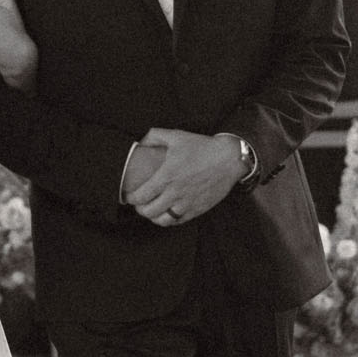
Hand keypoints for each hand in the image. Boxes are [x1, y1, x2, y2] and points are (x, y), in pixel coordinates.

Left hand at [121, 128, 240, 226]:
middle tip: (138, 204)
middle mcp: (175, 193)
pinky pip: (179, 220)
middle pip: (149, 211)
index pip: (141, 195)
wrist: (229, 159)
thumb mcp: (176, 136)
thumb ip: (154, 136)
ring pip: (163, 220)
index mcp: (167, 176)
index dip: (131, 198)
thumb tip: (141, 142)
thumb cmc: (203, 147)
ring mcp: (187, 203)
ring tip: (151, 211)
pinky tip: (167, 213)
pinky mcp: (198, 209)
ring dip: (153, 217)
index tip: (128, 195)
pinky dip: (169, 220)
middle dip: (140, 209)